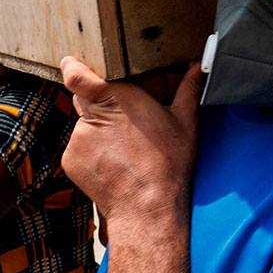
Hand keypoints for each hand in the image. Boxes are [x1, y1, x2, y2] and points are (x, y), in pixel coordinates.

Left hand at [59, 57, 203, 227]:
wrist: (147, 209)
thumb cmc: (168, 165)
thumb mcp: (186, 122)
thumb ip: (189, 88)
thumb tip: (201, 65)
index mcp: (117, 98)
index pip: (77, 75)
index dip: (73, 67)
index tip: (74, 63)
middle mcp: (92, 115)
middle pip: (83, 97)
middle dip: (98, 102)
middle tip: (122, 118)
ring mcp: (78, 139)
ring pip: (83, 124)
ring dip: (98, 130)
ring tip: (124, 150)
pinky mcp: (70, 160)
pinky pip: (78, 148)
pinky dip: (91, 152)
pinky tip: (114, 164)